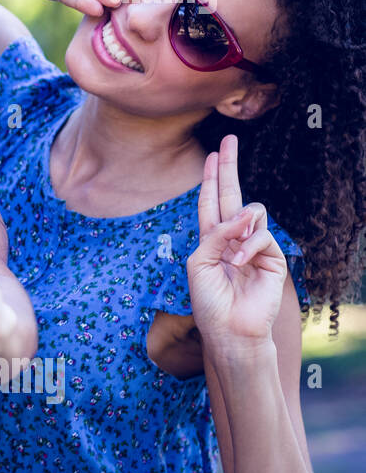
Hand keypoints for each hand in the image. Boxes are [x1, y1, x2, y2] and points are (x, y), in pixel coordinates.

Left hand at [187, 134, 286, 355]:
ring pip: (252, 212)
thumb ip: (215, 234)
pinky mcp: (274, 258)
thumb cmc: (208, 301)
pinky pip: (262, 236)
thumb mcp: (199, 262)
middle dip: (229, 168)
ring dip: (239, 224)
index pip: (211, 202)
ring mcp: (255, 246)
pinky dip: (249, 246)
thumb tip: (243, 214)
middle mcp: (233, 238)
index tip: (212, 154)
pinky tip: (240, 263)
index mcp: (212, 239)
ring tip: (232, 251)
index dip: (211, 178)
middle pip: (232, 194)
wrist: (229, 330)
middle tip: (230, 142)